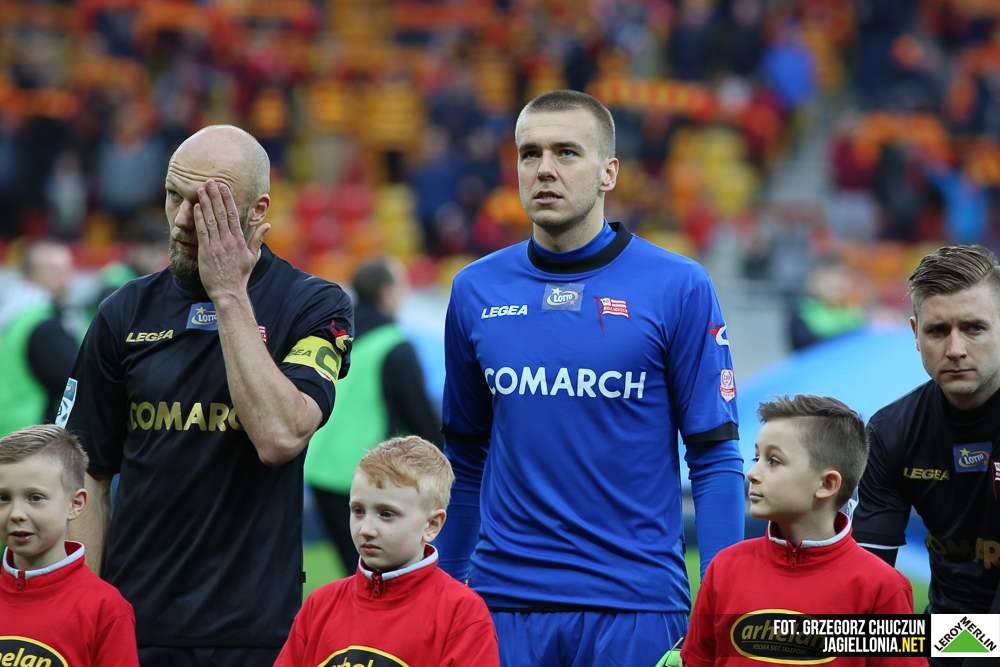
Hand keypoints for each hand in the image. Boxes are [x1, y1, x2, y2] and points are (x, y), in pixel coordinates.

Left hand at [193, 179, 269, 301]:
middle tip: (210, 181)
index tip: (224, 187)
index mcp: (240, 239)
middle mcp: (229, 240)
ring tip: (201, 189)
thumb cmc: (240, 275)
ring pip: (211, 219)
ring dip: (206, 203)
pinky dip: (199, 218)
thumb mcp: (252, 256)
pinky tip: (196, 207)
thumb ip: (258, 239)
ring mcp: (217, 245)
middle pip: (221, 213)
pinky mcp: (206, 252)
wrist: (229, 291)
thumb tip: (267, 225)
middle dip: (216, 196)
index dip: (228, 199)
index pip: (233, 214)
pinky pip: (203, 231)